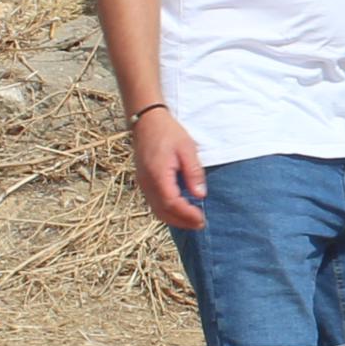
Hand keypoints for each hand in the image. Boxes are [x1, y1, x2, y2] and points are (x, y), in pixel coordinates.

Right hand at [130, 105, 206, 229]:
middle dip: (182, 221)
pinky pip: (153, 203)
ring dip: (174, 219)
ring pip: (156, 210)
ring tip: (191, 221)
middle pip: (163, 212)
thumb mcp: (187, 149)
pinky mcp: (143, 181)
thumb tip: (200, 195)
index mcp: (158, 175)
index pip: (172, 203)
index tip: (202, 219)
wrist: (146, 120)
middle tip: (200, 224)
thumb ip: (193, 173)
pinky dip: (166, 211)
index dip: (187, 214)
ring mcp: (143, 183)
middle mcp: (147, 183)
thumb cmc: (168, 132)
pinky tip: (179, 210)